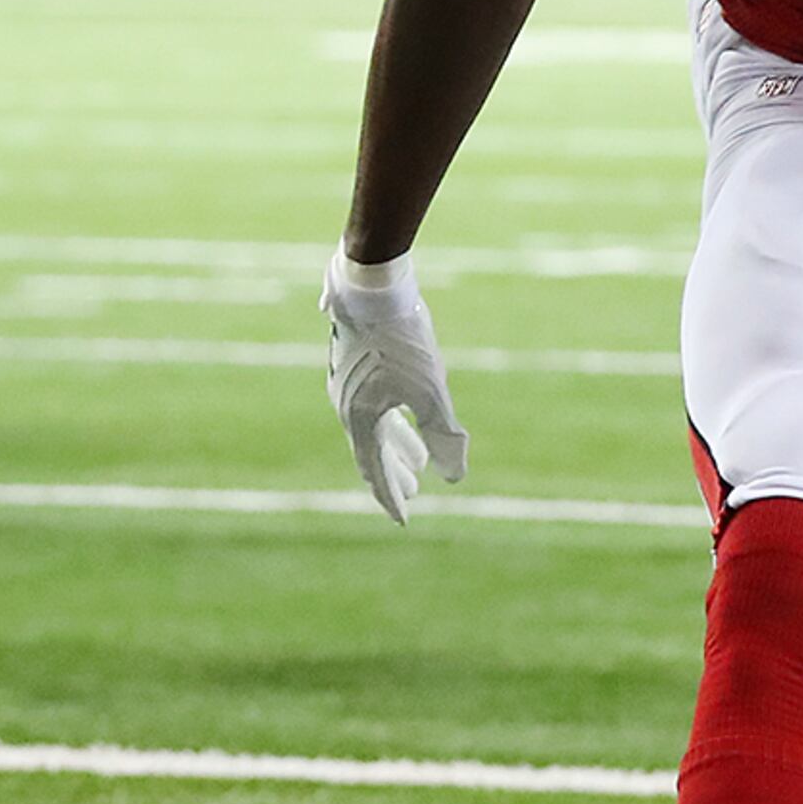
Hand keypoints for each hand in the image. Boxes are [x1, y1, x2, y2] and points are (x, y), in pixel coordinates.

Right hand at [324, 247, 466, 523]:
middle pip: (374, 450)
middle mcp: (347, 404)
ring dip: (399, 444)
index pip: (374, 471)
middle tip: (416, 491)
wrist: (372, 284)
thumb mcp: (431, 388)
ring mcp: (349, 382)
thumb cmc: (402, 337)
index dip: (390, 497)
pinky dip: (394, 417)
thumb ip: (443, 434)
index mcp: (360, 417)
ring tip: (420, 460)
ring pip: (376, 425)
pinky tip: (406, 410)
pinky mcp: (357, 362)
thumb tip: (455, 477)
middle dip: (396, 473)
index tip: (403, 520)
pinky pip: (375, 403)